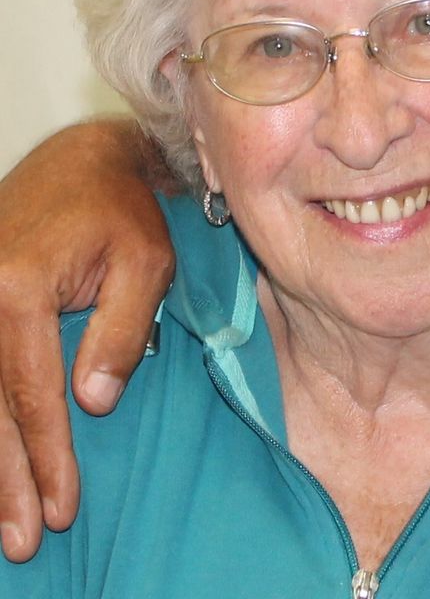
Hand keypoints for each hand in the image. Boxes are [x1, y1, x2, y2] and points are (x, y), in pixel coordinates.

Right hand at [0, 121, 174, 560]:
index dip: (47, 454)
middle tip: (25, 538)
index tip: (62, 507)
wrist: (82, 159)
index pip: (32, 390)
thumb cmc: (123, 209)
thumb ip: (119, 331)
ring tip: (2, 521)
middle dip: (7, 478)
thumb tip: (92, 402)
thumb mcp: (146, 262)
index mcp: (20, 285)